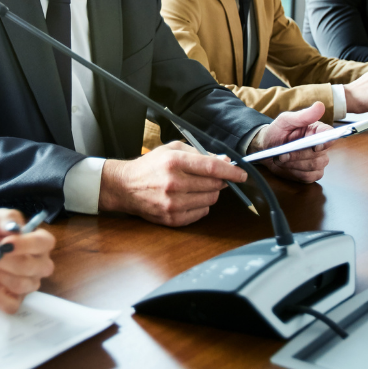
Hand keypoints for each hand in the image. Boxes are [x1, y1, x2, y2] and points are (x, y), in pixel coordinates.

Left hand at [0, 210, 54, 313]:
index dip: (24, 245)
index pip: (43, 244)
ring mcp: (30, 284)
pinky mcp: (17, 300)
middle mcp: (41, 265)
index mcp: (42, 242)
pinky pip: (9, 304)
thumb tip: (13, 228)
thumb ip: (7, 218)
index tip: (3, 244)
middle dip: (1, 260)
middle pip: (28, 267)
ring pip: (18, 285)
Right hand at [98, 141, 247, 226]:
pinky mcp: (172, 219)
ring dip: (210, 193)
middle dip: (219, 180)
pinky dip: (201, 206)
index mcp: (174, 162)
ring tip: (196, 186)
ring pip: (210, 200)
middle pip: (214, 185)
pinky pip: (201, 213)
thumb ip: (199, 153)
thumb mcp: (172, 150)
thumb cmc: (150, 165)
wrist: (125, 187)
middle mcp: (174, 184)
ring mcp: (173, 204)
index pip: (212, 168)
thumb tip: (224, 161)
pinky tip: (189, 198)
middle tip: (213, 177)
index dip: (231, 171)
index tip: (242, 174)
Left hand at [248, 102, 330, 182]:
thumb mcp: (285, 120)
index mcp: (316, 130)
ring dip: (294, 164)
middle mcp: (321, 146)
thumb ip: (303, 115)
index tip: (315, 146)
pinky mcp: (312, 173)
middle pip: (319, 155)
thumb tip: (320, 106)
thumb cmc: (277, 131)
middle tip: (283, 153)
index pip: (330, 135)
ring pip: (313, 166)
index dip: (325, 142)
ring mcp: (318, 161)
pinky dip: (295, 172)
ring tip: (281, 158)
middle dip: (299, 155)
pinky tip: (287, 166)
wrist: (267, 147)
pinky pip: (309, 176)